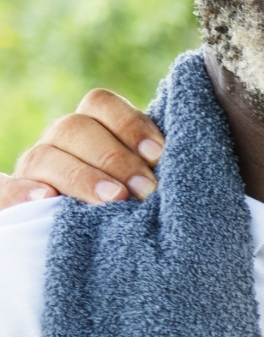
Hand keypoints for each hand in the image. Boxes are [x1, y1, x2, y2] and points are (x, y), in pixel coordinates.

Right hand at [4, 89, 161, 206]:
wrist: (97, 234)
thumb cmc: (135, 200)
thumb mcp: (145, 177)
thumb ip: (153, 163)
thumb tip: (174, 160)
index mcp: (93, 125)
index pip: (100, 103)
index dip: (129, 123)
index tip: (158, 154)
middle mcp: (61, 140)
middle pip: (75, 128)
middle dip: (115, 157)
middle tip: (145, 189)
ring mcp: (35, 166)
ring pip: (45, 156)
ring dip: (82, 177)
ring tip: (114, 200)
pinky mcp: (15, 197)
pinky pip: (6, 189)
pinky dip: (22, 192)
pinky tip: (46, 199)